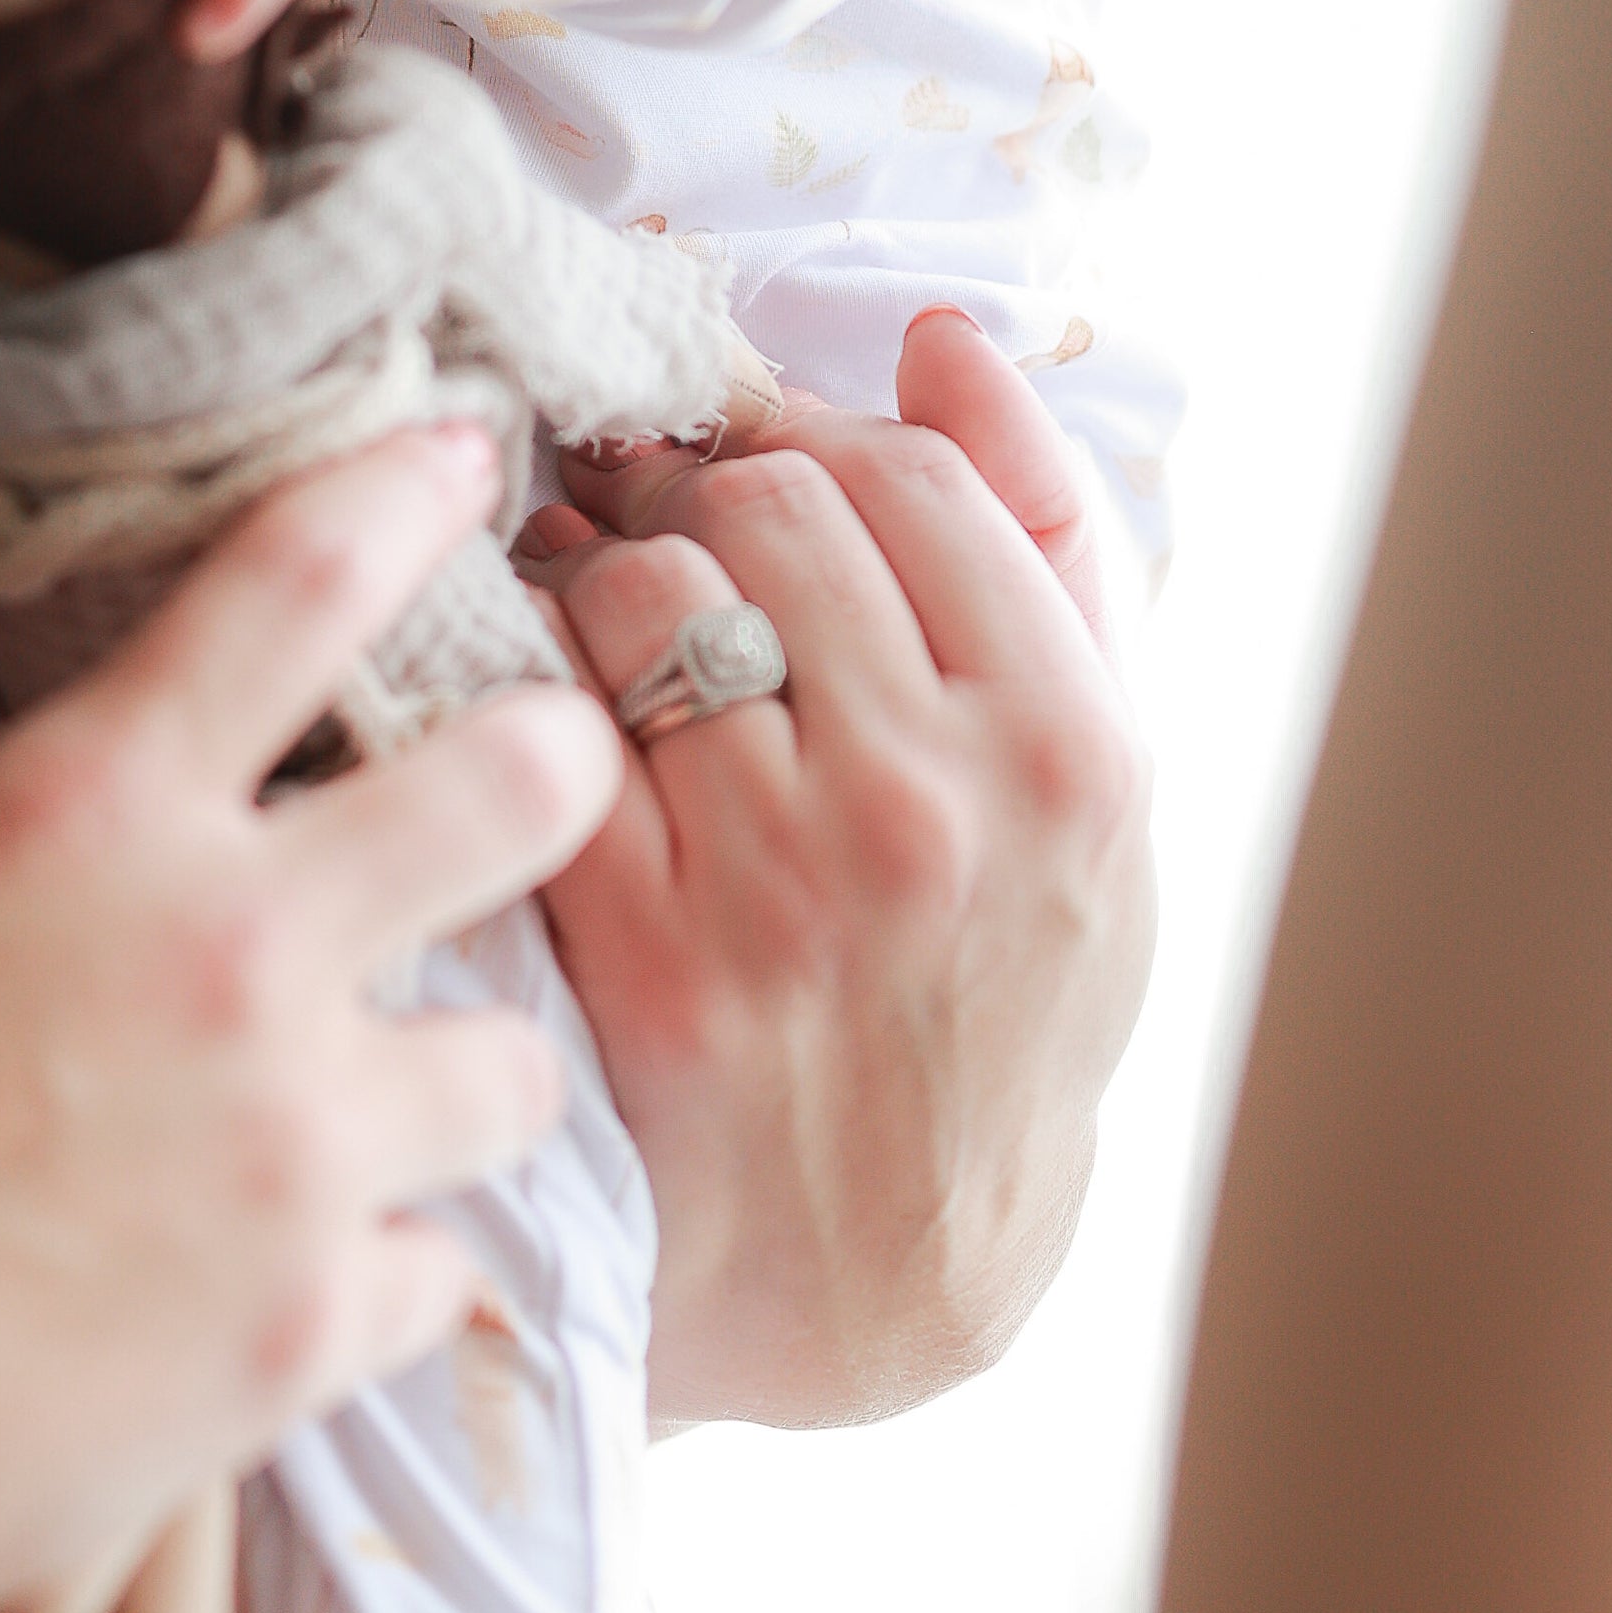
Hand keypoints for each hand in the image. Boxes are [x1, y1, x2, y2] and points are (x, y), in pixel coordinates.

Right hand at [0, 427, 615, 1612]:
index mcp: (82, 813)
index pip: (295, 586)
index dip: (403, 493)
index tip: (464, 455)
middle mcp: (229, 953)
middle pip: (517, 793)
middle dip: (550, 768)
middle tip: (532, 782)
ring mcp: (290, 1152)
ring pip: (518, 1066)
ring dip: (464, 1068)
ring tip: (400, 1091)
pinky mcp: (305, 1334)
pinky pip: (444, 1276)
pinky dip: (388, 1273)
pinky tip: (312, 1278)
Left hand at [519, 311, 1151, 1426]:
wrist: (896, 1277)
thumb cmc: (993, 997)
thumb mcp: (1089, 793)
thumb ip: (1045, 546)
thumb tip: (941, 336)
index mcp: (1070, 750)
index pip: (906, 473)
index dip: (806, 438)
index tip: (756, 471)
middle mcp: (937, 806)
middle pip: (764, 505)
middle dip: (689, 486)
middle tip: (652, 520)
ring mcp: (785, 885)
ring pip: (645, 588)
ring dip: (597, 567)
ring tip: (595, 606)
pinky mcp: (644, 958)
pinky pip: (548, 722)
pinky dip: (522, 677)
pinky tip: (534, 701)